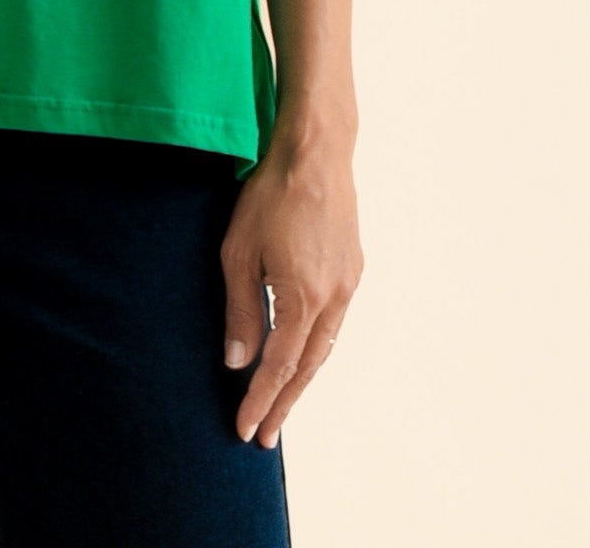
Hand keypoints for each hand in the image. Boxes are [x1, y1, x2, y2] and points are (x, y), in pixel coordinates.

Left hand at [219, 135, 363, 447]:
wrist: (316, 154)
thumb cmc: (270, 195)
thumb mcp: (239, 251)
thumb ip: (241, 309)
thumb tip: (236, 360)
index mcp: (303, 297)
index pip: (278, 365)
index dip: (260, 400)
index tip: (246, 429)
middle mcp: (333, 298)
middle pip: (307, 367)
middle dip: (284, 404)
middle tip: (264, 436)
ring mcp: (348, 284)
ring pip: (324, 347)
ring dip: (301, 379)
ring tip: (280, 405)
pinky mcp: (352, 270)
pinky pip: (334, 323)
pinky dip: (315, 348)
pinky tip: (301, 354)